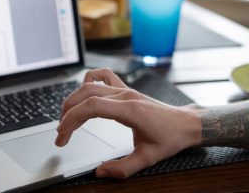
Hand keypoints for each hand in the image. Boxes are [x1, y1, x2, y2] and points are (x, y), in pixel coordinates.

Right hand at [55, 69, 201, 178]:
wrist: (187, 124)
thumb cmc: (170, 138)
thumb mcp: (148, 158)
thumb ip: (123, 168)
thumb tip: (100, 172)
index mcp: (130, 110)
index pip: (91, 107)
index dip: (71, 120)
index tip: (63, 136)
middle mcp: (125, 95)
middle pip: (85, 94)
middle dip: (67, 113)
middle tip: (61, 134)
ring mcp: (125, 89)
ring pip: (90, 85)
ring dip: (74, 100)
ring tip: (66, 119)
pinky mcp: (126, 89)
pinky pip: (103, 76)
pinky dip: (89, 80)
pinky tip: (83, 93)